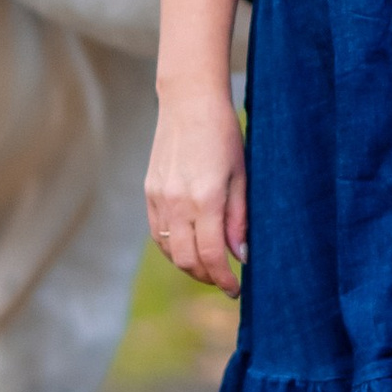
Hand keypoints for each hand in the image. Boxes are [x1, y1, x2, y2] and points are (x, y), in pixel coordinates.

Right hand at [145, 85, 247, 293]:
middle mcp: (178, 202)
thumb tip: (240, 255)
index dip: (223, 279)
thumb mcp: (242, 175)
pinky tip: (189, 247)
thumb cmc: (224, 135)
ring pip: (170, 251)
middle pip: (187, 260)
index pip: (211, 255)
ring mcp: (159, 198)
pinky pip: (158, 234)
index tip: (235, 289)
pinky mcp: (149, 192)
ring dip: (189, 266)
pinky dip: (173, 248)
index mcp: (206, 199)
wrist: (189, 102)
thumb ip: (239, 218)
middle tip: (224, 281)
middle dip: (207, 277)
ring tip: (209, 267)